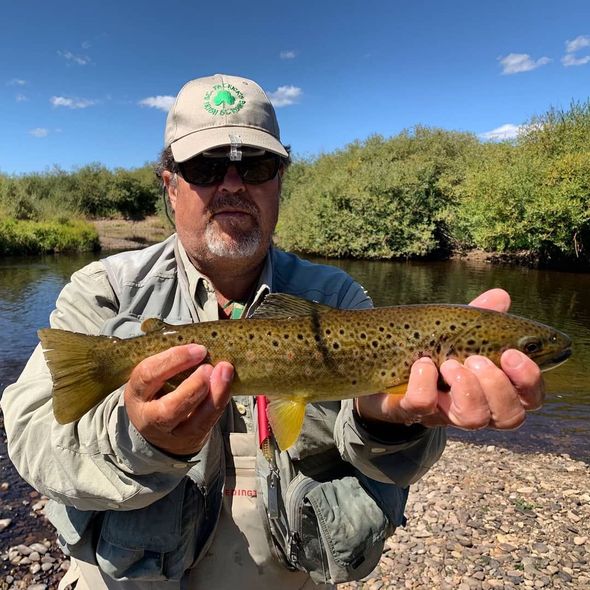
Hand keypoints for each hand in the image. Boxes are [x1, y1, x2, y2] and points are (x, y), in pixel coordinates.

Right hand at [124, 344, 233, 454]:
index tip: (198, 349)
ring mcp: (171, 432)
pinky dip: (220, 401)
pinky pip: (208, 423)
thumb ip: (166, 356)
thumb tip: (177, 332)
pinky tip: (226, 384)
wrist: (161, 430)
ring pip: (192, 420)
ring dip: (213, 395)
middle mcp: (149, 416)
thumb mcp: (154, 374)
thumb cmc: (160, 390)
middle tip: (210, 367)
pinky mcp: (190, 439)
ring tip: (224, 371)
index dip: (173, 360)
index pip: (147, 375)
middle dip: (193, 386)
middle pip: (169, 408)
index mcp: (136, 392)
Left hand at [356, 288, 544, 430]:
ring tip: (448, 363)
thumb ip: (480, 316)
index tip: (511, 354)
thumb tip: (500, 296)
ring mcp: (443, 413)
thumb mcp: (456, 331)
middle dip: (496, 385)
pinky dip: (424, 383)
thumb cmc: (431, 350)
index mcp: (494, 387)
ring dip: (466, 388)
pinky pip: (423, 406)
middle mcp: (476, 407)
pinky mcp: (409, 411)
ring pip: (473, 419)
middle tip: (475, 358)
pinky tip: (421, 365)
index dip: (529, 380)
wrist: (382, 367)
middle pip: (509, 416)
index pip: (531, 398)